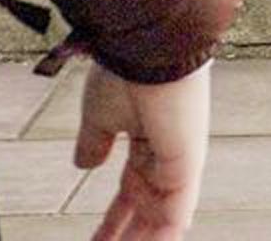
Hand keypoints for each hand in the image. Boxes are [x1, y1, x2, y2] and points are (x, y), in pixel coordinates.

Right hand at [75, 59, 210, 240]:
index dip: (113, 222)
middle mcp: (167, 157)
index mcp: (147, 144)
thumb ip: (95, 142)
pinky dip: (158, 237)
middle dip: (127, 238)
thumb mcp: (99, 115)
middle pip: (146, 212)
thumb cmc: (126, 70)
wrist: (145, 48)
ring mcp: (179, 164)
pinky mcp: (186, 166)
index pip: (131, 194)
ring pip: (159, 219)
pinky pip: (173, 214)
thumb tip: (84, 164)